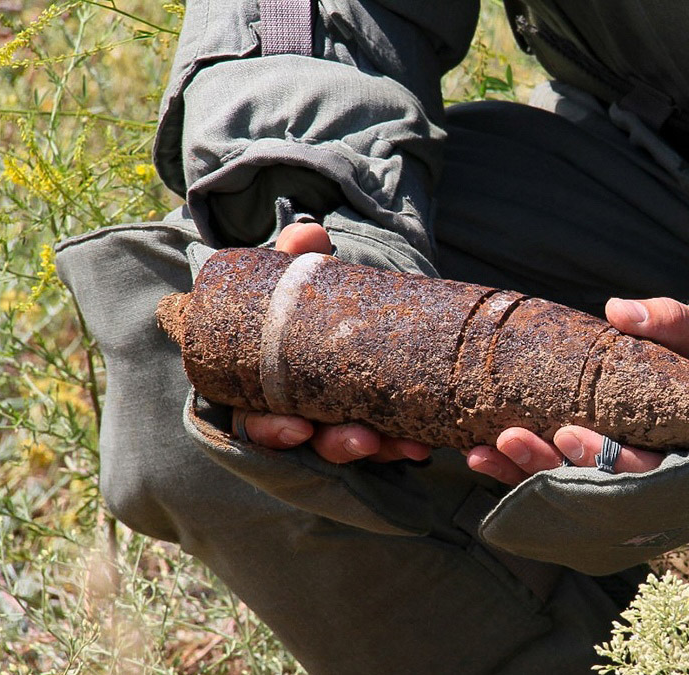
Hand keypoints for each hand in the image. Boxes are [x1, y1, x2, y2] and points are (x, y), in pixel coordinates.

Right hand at [232, 221, 431, 463]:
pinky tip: (428, 442)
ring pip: (356, 446)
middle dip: (340, 445)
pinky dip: (406, 442)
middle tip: (367, 439)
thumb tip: (310, 234)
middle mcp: (301, 414)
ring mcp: (339, 421)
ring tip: (411, 445)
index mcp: (266, 390)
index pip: (260, 424)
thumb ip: (296, 258)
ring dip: (383, 449)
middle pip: (314, 444)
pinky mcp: (375, 419)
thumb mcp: (296, 279)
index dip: (276, 432)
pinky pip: (390, 439)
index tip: (300, 429)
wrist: (338, 303)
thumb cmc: (302, 299)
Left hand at [465, 296, 688, 484]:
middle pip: (591, 486)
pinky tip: (479, 454)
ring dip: (520, 472)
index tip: (565, 435)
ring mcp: (609, 478)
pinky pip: (545, 479)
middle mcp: (643, 476)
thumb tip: (618, 312)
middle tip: (509, 440)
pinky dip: (513, 471)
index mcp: (678, 452)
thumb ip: (666, 322)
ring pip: (562, 487)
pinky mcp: (581, 469)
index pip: (641, 470)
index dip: (602, 458)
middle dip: (547, 466)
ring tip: (481, 451)